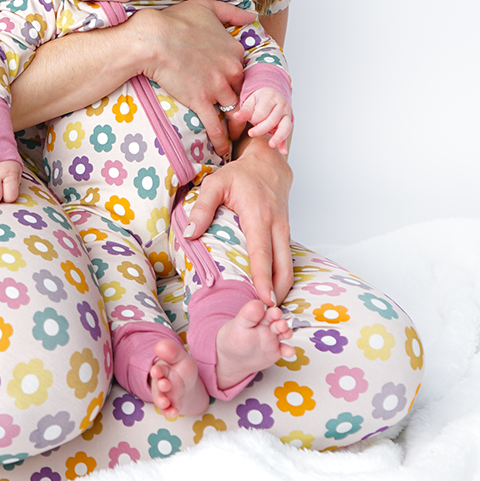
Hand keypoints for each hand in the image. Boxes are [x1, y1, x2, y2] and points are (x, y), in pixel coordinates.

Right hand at [131, 0, 254, 159]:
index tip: (235, 87)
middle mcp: (231, 70)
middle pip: (242, 92)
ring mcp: (217, 88)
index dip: (238, 80)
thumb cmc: (175, 20)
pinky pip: (216, 126)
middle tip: (240, 115)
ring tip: (235, 135)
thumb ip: (232, 11)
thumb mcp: (207, 7)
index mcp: (235, 50)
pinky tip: (222, 150)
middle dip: (242, 104)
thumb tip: (251, 14)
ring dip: (235, 124)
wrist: (152, 38)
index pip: (244, 70)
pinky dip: (220, 140)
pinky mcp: (201, 101)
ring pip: (233, 111)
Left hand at [183, 135, 293, 304]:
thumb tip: (190, 234)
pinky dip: (282, 278)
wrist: (268, 163)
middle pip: (283, 267)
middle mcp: (277, 226)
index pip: (262, 253)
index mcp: (258, 216)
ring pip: (289, 267)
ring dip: (281, 289)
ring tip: (268, 311)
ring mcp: (285, 231)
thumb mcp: (215, 183)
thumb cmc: (241, 174)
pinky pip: (287, 260)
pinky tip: (271, 291)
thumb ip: (201, 208)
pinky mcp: (286, 234)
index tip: (265, 301)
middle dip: (277, 293)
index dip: (263, 279)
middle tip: (267, 317)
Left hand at [231, 86, 292, 154]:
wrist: (272, 94)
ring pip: (285, 127)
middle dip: (261, 129)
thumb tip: (236, 116)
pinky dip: (285, 143)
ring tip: (271, 145)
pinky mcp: (288, 123)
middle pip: (272, 120)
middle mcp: (281, 105)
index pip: (262, 112)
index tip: (249, 120)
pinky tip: (282, 151)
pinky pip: (287, 134)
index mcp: (270, 97)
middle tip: (251, 134)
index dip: (254, 119)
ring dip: (278, 137)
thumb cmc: (260, 99)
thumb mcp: (251, 101)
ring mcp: (287, 114)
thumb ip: (245, 110)